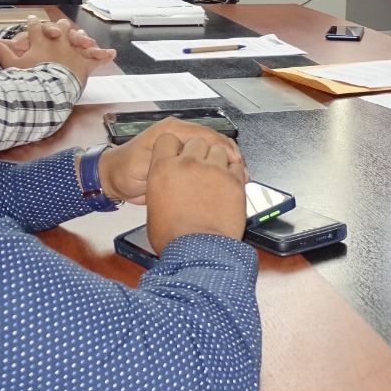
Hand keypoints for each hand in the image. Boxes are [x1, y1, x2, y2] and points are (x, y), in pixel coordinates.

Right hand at [0, 16, 113, 85]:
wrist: (47, 90)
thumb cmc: (29, 78)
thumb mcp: (12, 66)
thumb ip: (3, 53)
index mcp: (40, 41)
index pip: (35, 27)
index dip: (33, 23)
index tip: (32, 19)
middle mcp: (58, 42)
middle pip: (60, 26)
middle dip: (59, 26)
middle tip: (59, 28)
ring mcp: (73, 51)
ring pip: (78, 38)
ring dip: (80, 38)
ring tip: (83, 39)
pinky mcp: (84, 63)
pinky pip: (96, 58)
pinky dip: (103, 56)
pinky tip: (112, 53)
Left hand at [98, 117, 244, 203]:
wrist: (114, 179)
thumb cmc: (124, 170)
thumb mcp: (144, 165)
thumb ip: (167, 162)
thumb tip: (190, 164)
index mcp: (171, 130)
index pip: (205, 134)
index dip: (223, 148)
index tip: (235, 163)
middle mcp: (179, 135)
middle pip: (214, 141)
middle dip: (230, 155)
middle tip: (242, 172)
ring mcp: (183, 147)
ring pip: (213, 150)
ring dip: (226, 162)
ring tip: (240, 176)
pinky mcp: (184, 160)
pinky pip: (205, 160)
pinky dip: (217, 169)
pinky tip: (226, 179)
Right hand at [143, 133, 249, 247]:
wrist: (198, 251)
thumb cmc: (174, 238)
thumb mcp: (154, 207)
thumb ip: (163, 186)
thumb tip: (169, 186)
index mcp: (163, 169)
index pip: (168, 139)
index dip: (173, 146)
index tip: (178, 153)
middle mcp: (188, 164)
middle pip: (196, 141)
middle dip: (198, 152)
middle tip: (199, 168)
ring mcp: (213, 169)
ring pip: (218, 149)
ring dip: (218, 159)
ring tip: (215, 177)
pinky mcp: (234, 179)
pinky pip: (236, 165)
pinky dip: (233, 171)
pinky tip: (228, 184)